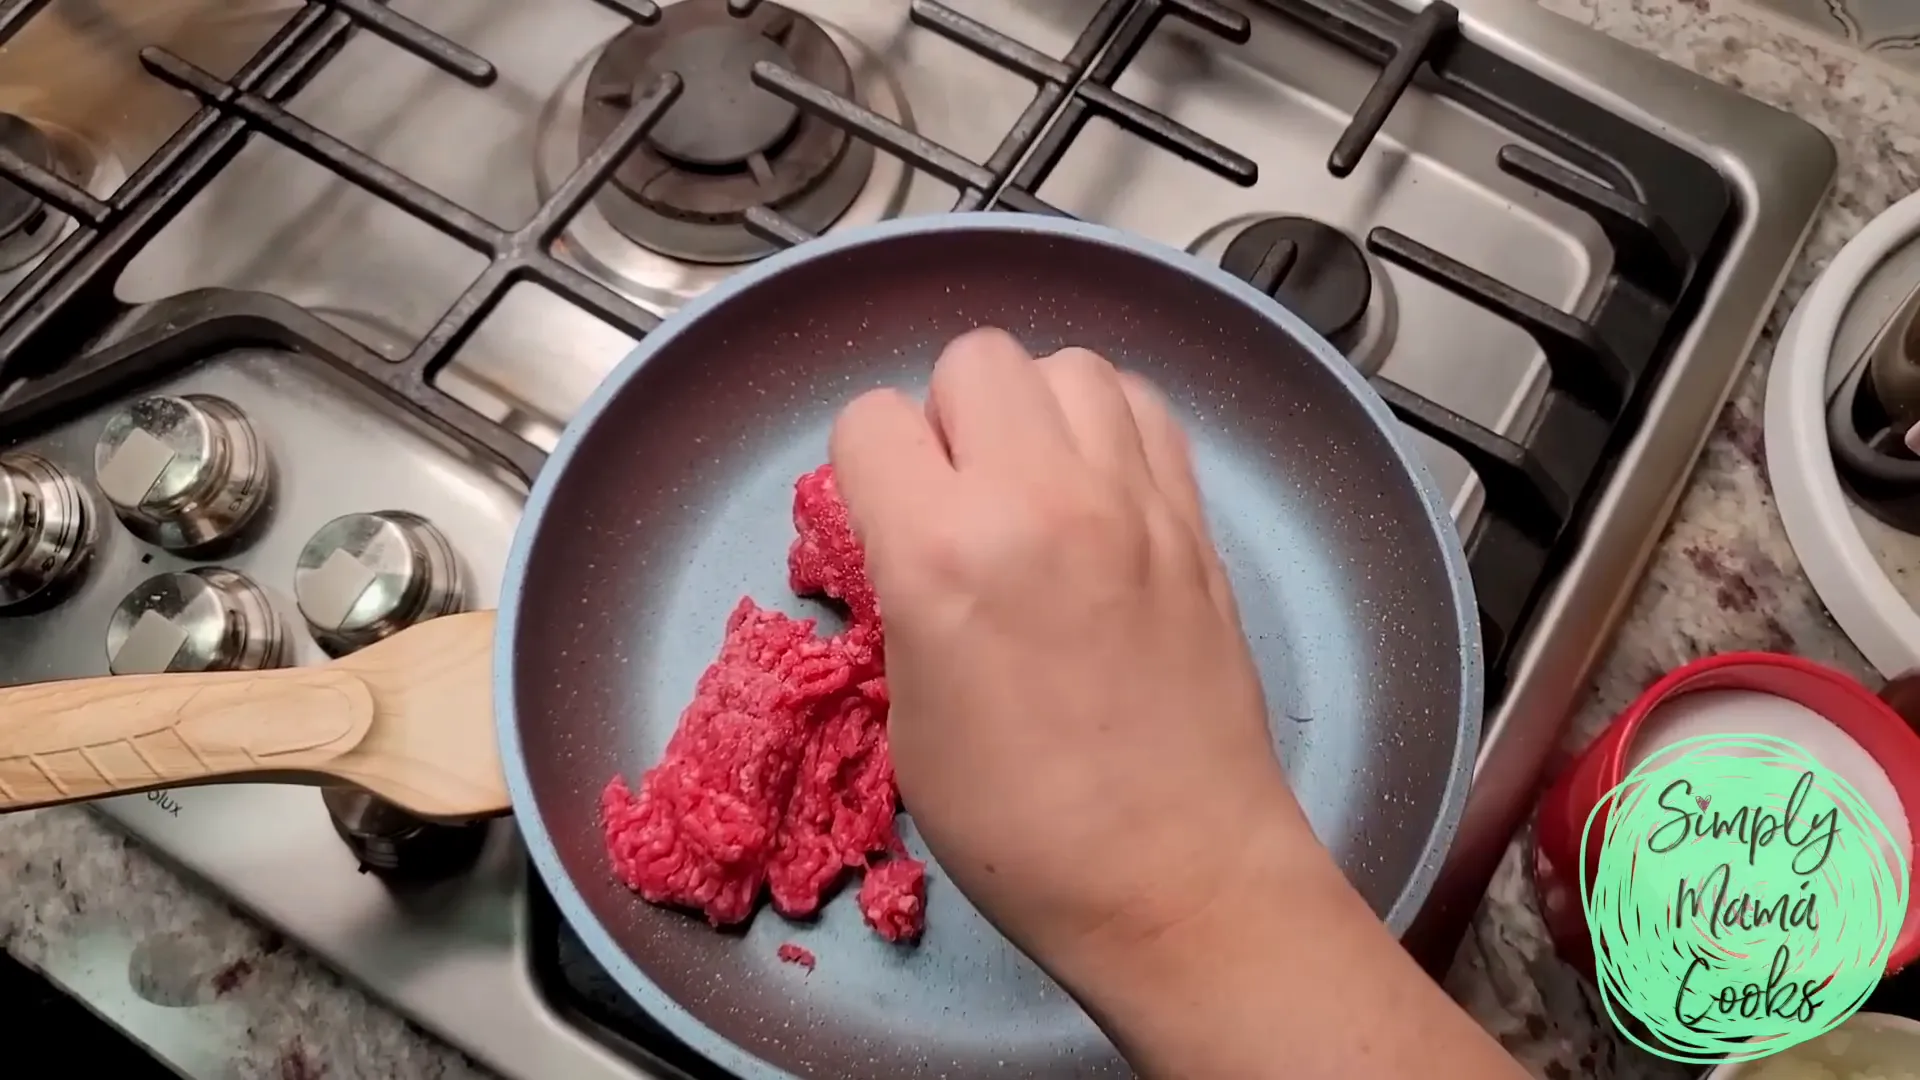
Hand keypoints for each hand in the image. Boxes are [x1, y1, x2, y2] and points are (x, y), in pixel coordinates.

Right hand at [828, 328, 1317, 972]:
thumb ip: (905, 596)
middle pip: (974, 358)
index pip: (868, 419)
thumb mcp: (909, 720)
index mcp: (941, 555)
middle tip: (957, 497)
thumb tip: (913, 540)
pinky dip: (1109, 425)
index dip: (864, 468)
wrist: (1176, 877)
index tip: (881, 517)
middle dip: (948, 417)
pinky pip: (1145, 408)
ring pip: (1067, 364)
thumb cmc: (1025, 831)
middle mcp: (1038, 499)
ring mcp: (1131, 501)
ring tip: (1031, 483)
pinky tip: (1096, 489)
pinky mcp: (1194, 520)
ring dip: (1034, 408)